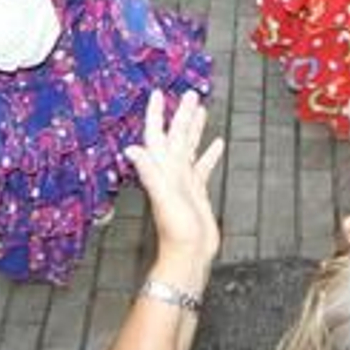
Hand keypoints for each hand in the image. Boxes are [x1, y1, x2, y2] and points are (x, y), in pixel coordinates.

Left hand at [125, 90, 224, 265]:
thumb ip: (149, 173)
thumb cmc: (176, 231)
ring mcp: (184, 181)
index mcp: (162, 169)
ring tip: (201, 109)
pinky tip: (217, 143)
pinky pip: (203, 166)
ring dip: (195, 128)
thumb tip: (132, 148)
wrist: (189, 255)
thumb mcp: (163, 198)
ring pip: (190, 146)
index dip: (156, 114)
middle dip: (183, 114)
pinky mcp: (197, 191)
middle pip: (177, 135)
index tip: (158, 93)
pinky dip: (209, 153)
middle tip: (190, 94)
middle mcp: (171, 172)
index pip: (158, 135)